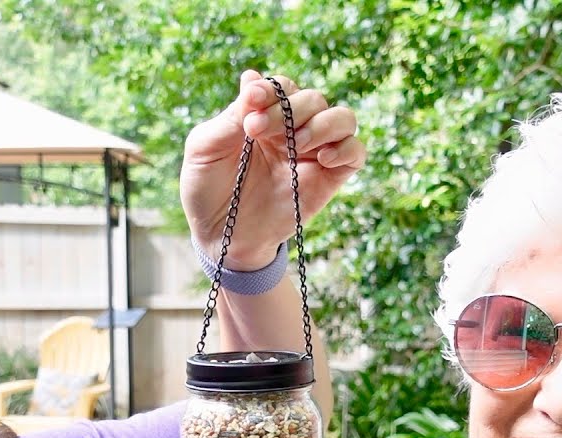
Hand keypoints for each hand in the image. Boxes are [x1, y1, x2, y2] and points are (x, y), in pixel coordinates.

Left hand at [181, 70, 365, 270]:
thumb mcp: (206, 148)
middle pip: (312, 98)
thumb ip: (231, 116)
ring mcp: (313, 153)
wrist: (222, 236)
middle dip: (288, 109)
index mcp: (264, 115)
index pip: (282, 86)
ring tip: (294, 144)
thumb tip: (253, 77)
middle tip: (256, 130)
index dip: (272, 89)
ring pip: (342, 117)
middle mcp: (293, 128)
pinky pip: (355, 151)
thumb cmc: (208, 189)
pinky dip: (346, 148)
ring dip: (321, 124)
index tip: (253, 100)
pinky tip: (322, 158)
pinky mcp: (329, 178)